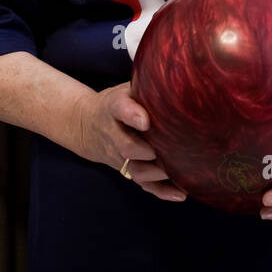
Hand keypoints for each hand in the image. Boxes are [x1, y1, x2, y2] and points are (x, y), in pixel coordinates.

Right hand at [74, 82, 187, 202]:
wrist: (89, 125)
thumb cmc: (119, 103)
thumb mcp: (125, 88)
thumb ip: (147, 86)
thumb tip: (183, 78)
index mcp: (114, 108)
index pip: (120, 109)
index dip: (132, 115)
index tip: (145, 121)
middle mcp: (115, 134)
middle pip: (125, 147)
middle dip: (144, 151)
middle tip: (162, 150)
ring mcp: (121, 156)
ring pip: (135, 170)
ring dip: (156, 174)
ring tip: (178, 172)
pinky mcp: (129, 170)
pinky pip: (144, 185)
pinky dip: (162, 192)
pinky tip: (181, 193)